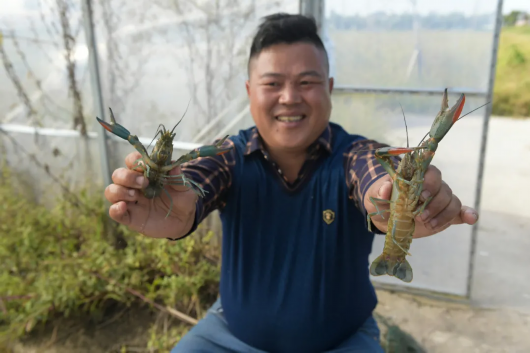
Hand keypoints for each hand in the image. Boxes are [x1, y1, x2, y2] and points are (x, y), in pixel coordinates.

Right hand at [104, 151, 197, 238]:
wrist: (183, 221)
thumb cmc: (182, 201)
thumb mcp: (185, 190)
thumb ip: (179, 178)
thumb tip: (174, 165)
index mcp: (147, 174)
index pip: (132, 161)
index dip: (134, 160)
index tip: (144, 164)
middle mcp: (135, 186)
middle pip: (118, 175)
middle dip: (127, 176)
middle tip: (143, 183)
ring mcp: (131, 202)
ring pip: (111, 191)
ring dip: (119, 191)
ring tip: (135, 196)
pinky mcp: (130, 217)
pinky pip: (114, 212)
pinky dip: (115, 209)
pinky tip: (123, 207)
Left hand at [364, 165, 478, 237]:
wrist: (385, 219)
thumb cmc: (381, 202)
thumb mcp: (374, 197)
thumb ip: (379, 191)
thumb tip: (386, 187)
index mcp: (416, 176)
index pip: (431, 171)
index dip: (430, 182)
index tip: (421, 195)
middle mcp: (431, 186)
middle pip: (443, 188)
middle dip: (434, 203)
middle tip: (420, 216)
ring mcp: (439, 201)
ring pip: (452, 202)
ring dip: (442, 214)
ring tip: (428, 224)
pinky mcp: (444, 215)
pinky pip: (460, 212)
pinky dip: (468, 214)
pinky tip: (471, 219)